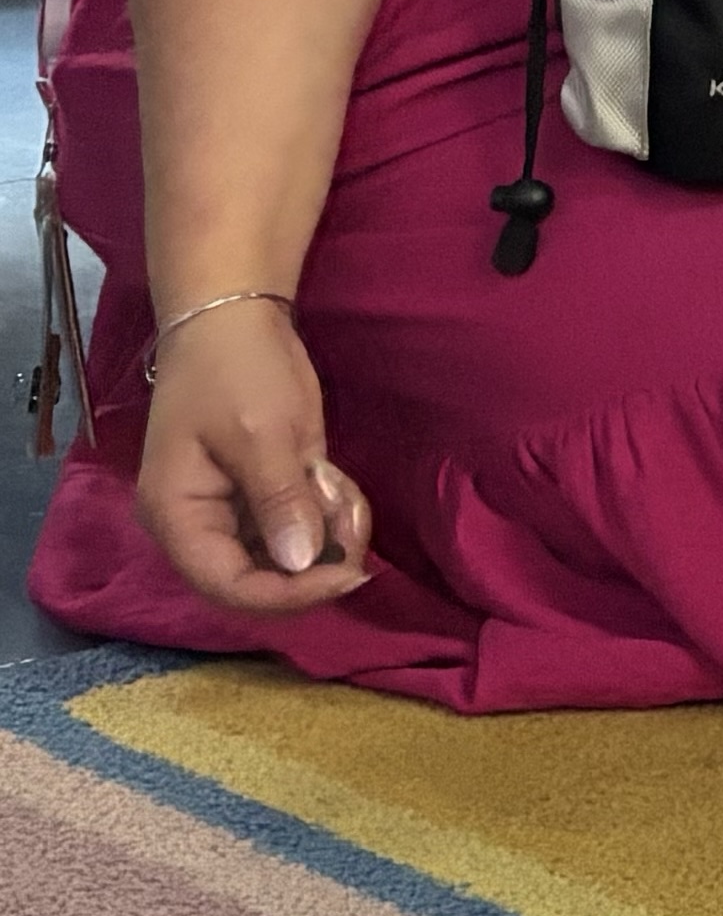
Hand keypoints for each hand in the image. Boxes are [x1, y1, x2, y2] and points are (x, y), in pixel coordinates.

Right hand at [135, 297, 373, 615]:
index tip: (351, 574)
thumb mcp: (262, 433)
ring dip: (330, 534)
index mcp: (177, 518)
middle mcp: (198, 528)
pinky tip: (332, 478)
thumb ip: (280, 500)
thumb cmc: (236, 371)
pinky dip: (328, 514)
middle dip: (320, 560)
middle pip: (262, 582)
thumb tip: (300, 564)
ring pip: (290, 559)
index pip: (229, 588)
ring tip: (338, 483)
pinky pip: (300, 529)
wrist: (235, 320)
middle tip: (351, 512)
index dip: (291, 595)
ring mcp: (230, 514)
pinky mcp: (261, 498)